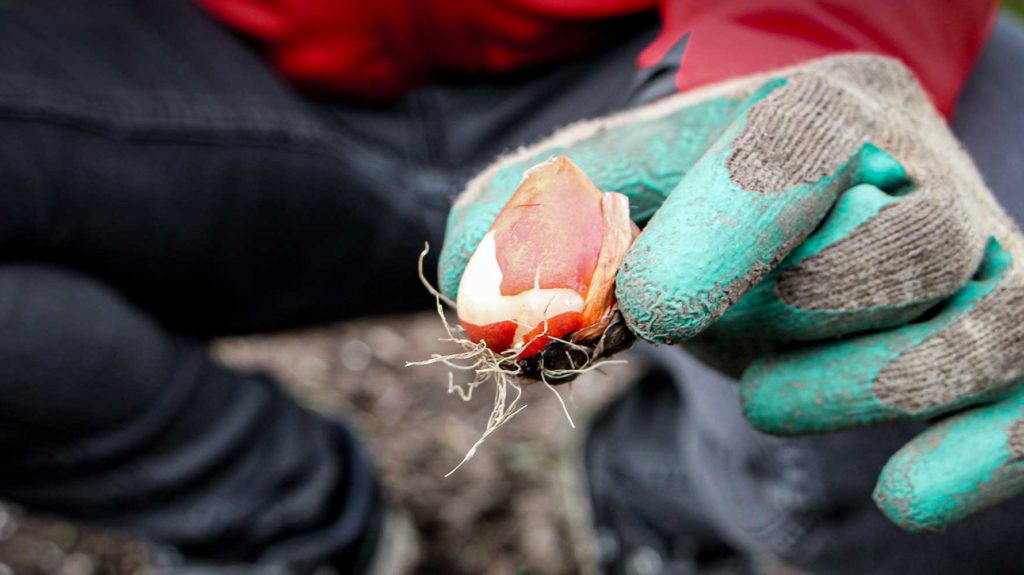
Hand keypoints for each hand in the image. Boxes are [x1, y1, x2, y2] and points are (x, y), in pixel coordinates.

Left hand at [438, 54, 1023, 531]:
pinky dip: (984, 451)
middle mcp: (920, 175)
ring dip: (866, 384)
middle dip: (797, 307)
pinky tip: (905, 496)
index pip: (802, 145)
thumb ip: (528, 228)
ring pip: (987, 323)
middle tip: (704, 325)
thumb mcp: (596, 199)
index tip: (651, 306)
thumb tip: (489, 301)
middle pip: (905, 243)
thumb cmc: (681, 216)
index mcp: (818, 109)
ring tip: (762, 398)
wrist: (761, 240)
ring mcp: (980, 261)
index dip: (732, 225)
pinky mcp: (1008, 346)